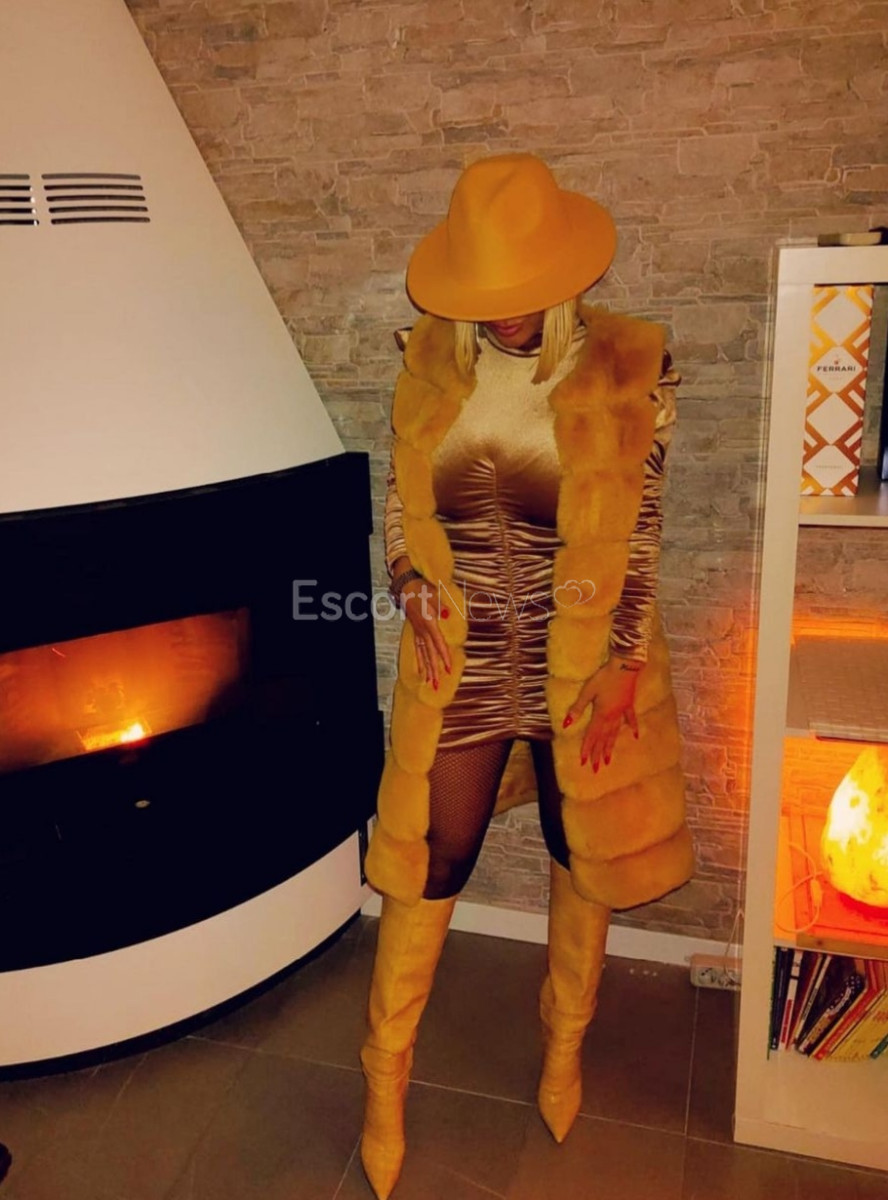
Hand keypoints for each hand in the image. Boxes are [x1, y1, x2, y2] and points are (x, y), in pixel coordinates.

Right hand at [392, 558, 450, 689]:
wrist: (406, 585)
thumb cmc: (422, 588)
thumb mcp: (433, 594)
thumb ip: (440, 606)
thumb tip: (446, 614)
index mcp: (429, 622)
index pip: (438, 643)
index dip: (444, 656)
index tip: (448, 669)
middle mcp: (422, 630)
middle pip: (429, 653)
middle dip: (434, 669)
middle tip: (437, 684)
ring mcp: (417, 631)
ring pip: (423, 653)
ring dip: (427, 669)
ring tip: (431, 682)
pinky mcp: (415, 630)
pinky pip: (417, 648)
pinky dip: (420, 660)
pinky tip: (421, 670)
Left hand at [563, 656, 640, 771]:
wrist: (625, 666)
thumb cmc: (604, 677)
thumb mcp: (588, 691)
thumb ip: (578, 708)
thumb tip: (566, 724)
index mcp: (601, 714)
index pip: (591, 735)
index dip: (587, 749)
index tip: (584, 762)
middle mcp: (612, 717)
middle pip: (603, 738)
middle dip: (598, 753)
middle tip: (595, 768)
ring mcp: (622, 712)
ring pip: (615, 733)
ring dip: (610, 747)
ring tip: (608, 760)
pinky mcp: (629, 705)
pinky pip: (630, 719)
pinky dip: (632, 728)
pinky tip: (634, 737)